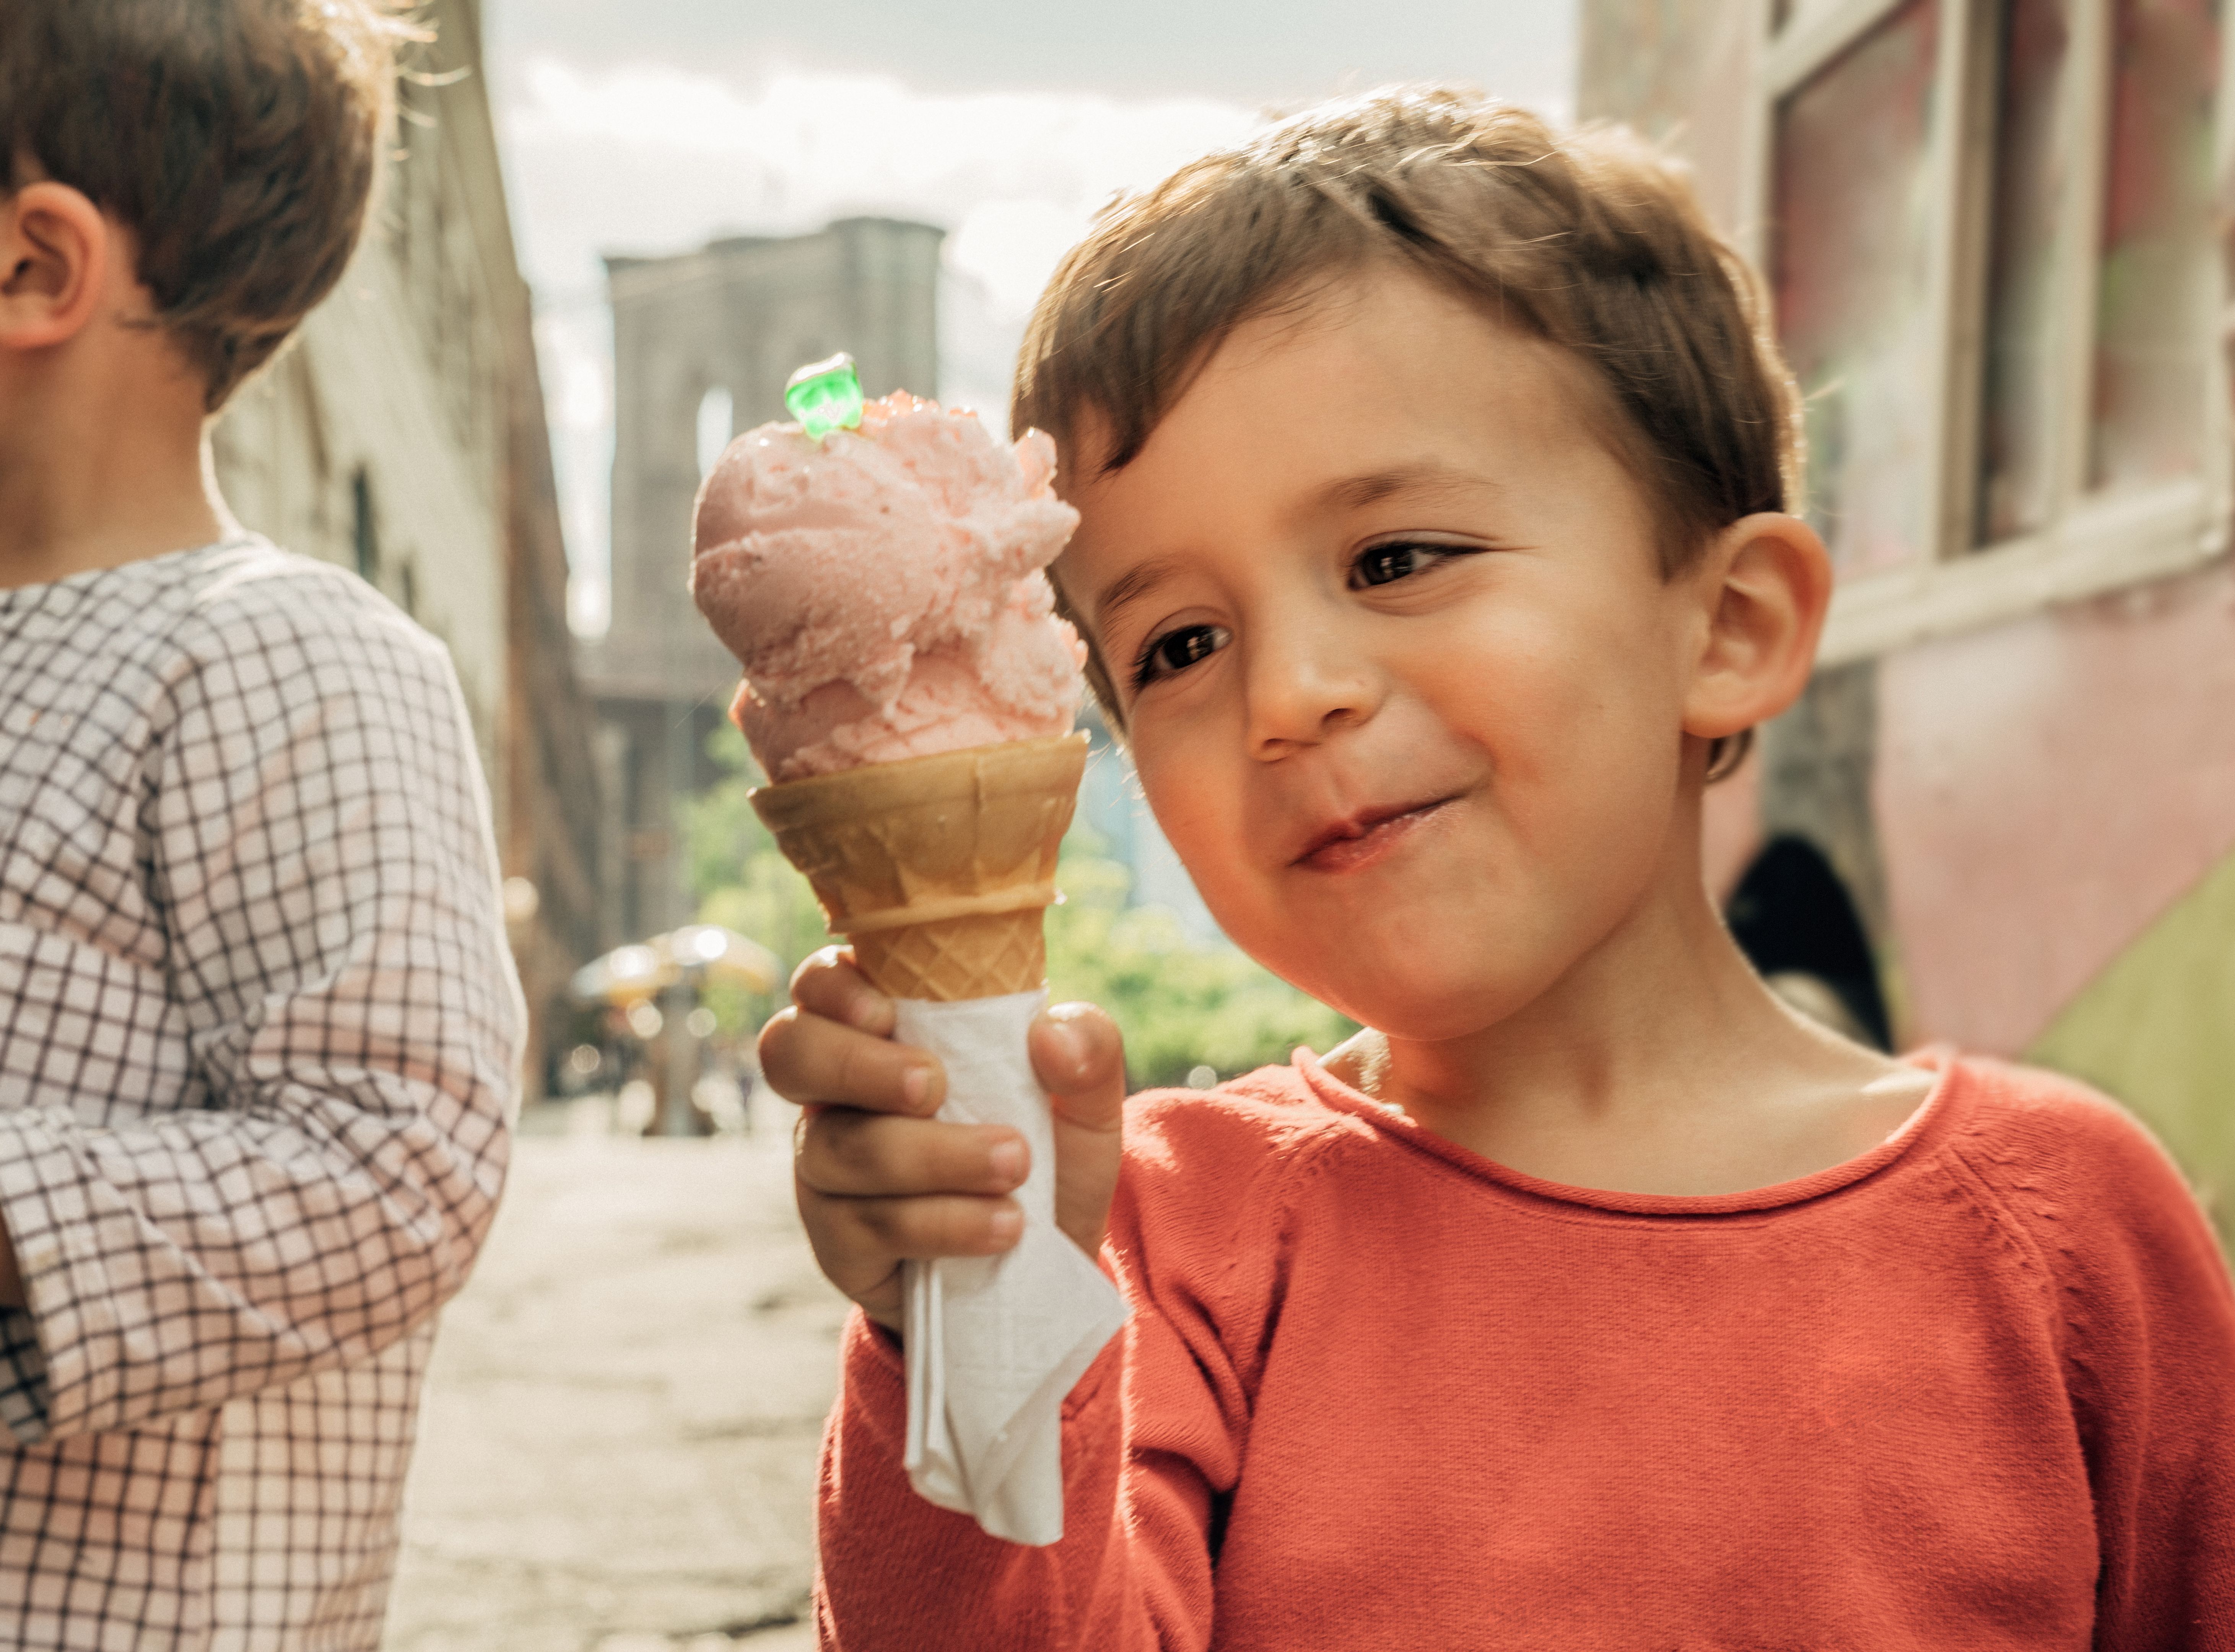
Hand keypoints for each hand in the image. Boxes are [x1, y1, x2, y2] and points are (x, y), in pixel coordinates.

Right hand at [758, 947, 1126, 1333]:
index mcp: (882, 1033)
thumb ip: (1088, 1048)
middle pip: (789, 1053)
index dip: (833, 988)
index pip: (819, 984)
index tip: (887, 1011)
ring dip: (934, 1156)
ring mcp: (827, 1167)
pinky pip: (869, 1225)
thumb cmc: (1050, 1151)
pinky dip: (944, 1223)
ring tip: (1016, 1166)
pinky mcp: (838, 1240)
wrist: (1048, 1258)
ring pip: (843, 1148)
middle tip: (934, 1087)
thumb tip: (1049, 1033)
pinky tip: (1004, 1226)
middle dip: (859, 1065)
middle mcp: (836, 1092)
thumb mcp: (1086, 1099)